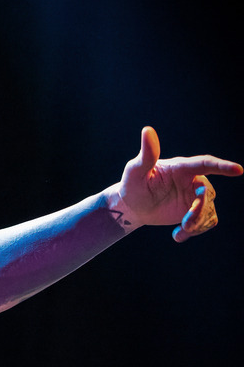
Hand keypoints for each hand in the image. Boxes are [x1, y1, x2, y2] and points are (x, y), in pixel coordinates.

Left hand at [118, 126, 241, 241]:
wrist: (133, 205)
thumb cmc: (132, 183)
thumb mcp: (136, 170)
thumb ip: (147, 154)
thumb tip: (147, 130)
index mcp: (182, 168)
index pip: (205, 164)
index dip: (222, 167)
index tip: (238, 170)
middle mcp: (193, 180)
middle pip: (208, 193)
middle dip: (200, 209)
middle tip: (186, 223)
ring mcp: (195, 196)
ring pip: (209, 210)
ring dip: (198, 223)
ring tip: (181, 232)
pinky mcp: (195, 210)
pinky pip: (206, 221)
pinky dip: (195, 231)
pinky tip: (178, 236)